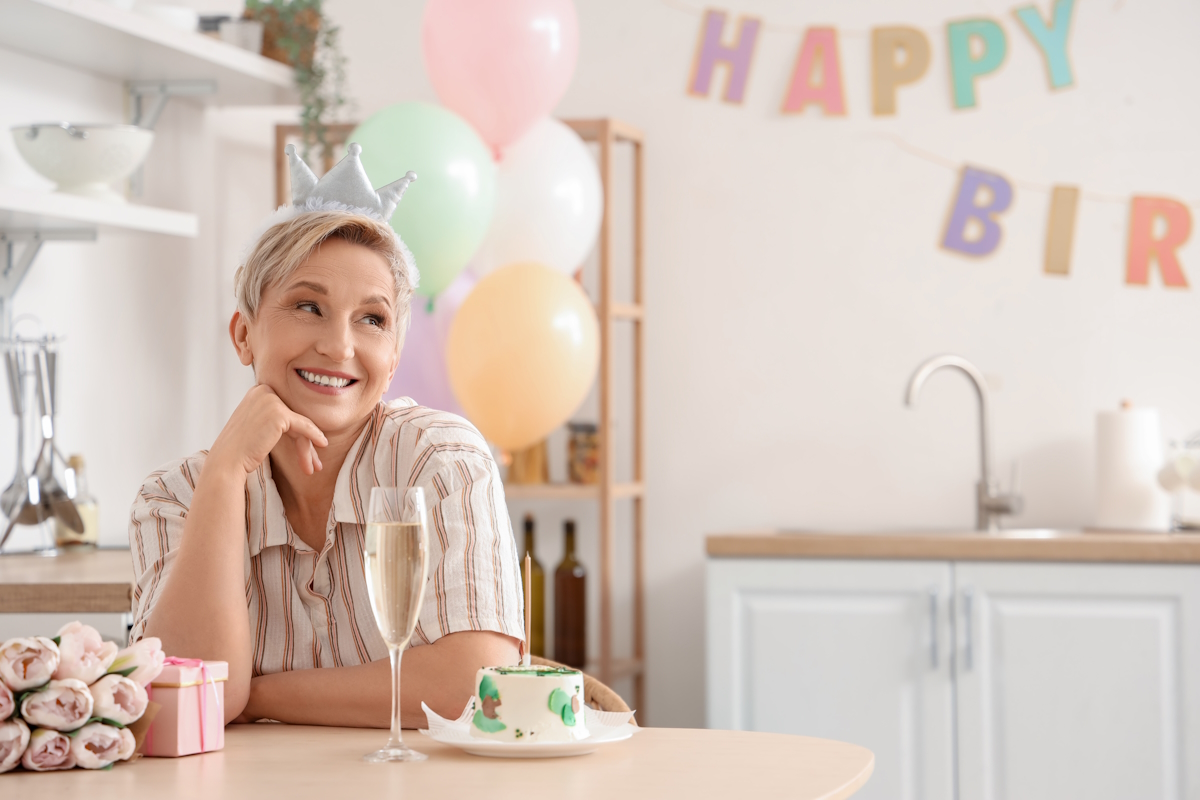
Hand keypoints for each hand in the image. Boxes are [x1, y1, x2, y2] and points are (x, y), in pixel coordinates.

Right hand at [208, 384, 327, 476]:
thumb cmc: (240, 449)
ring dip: (308, 446)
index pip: (285, 409)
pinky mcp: (279, 413)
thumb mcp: (256, 425)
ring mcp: (271, 400)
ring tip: (315, 466)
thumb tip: (299, 421)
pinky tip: (323, 444)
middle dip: (305, 439)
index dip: (297, 431)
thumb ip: (272, 417)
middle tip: (314, 461)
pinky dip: (315, 436)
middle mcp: (263, 390)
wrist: (227, 460)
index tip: (305, 449)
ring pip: (300, 423)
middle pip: (293, 416)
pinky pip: (304, 426)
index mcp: (258, 390)